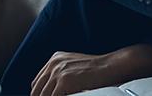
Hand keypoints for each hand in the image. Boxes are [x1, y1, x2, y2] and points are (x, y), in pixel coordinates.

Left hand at [30, 43, 151, 95]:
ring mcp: (58, 72)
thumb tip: (48, 92)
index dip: (40, 95)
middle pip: (37, 91)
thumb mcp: (75, 67)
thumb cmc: (99, 71)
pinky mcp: (64, 82)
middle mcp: (53, 63)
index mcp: (54, 59)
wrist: (115, 66)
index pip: (36, 84)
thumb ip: (60, 76)